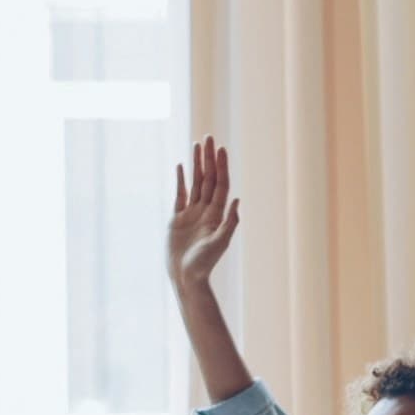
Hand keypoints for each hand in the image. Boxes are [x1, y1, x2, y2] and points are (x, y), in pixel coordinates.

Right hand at [168, 138, 239, 286]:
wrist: (186, 276)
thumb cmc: (205, 263)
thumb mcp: (220, 243)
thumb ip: (229, 222)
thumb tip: (237, 200)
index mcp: (217, 214)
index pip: (220, 184)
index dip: (221, 166)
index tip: (220, 148)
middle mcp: (206, 210)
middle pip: (208, 178)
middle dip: (209, 158)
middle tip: (209, 137)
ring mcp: (191, 213)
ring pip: (195, 182)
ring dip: (197, 164)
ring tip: (197, 145)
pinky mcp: (177, 218)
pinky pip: (180, 194)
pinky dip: (181, 180)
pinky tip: (181, 166)